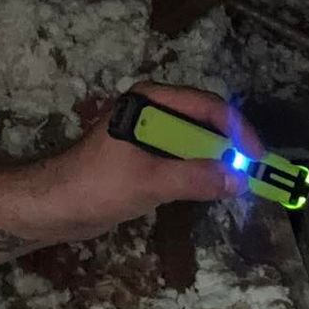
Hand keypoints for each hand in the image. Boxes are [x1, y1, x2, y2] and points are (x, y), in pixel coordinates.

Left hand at [11, 82, 266, 245]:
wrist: (51, 207)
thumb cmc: (95, 187)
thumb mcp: (151, 182)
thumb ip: (196, 178)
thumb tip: (238, 180)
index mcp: (151, 101)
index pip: (209, 107)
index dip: (238, 131)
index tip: (256, 158)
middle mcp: (152, 109)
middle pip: (205, 120)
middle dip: (231, 144)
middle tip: (253, 172)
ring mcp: (148, 131)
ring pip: (196, 139)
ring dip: (218, 159)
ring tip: (238, 182)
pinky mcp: (144, 154)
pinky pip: (183, 155)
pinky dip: (201, 169)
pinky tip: (213, 187)